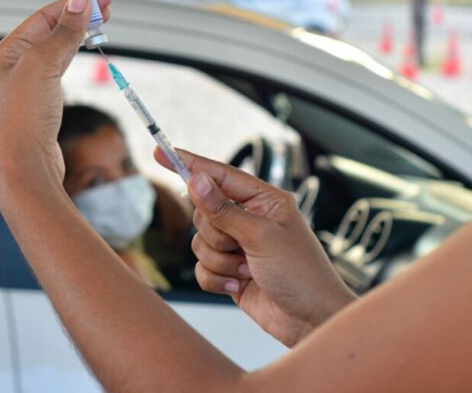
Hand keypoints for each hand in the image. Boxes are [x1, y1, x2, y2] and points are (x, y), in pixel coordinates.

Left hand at [0, 0, 111, 189]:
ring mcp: (27, 86)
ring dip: (78, 35)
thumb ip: (63, 33)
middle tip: (108, 8)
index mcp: (7, 52)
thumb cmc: (22, 120)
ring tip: (101, 25)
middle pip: (50, 30)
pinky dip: (73, 56)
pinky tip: (81, 53)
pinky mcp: (40, 104)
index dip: (76, 4)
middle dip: (80, 16)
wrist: (22, 167)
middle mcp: (14, 67)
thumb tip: (79, 3)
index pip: (45, 16)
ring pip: (56, 50)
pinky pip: (58, 70)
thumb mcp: (42, 66)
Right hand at [155, 149, 355, 346]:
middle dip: (216, 234)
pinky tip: (239, 286)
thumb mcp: (261, 236)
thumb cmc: (301, 273)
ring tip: (248, 271)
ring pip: (199, 242)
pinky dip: (217, 279)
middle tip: (241, 247)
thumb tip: (196, 180)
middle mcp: (249, 219)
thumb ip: (223, 209)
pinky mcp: (229, 271)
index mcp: (264, 200)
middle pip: (203, 212)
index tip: (161, 152)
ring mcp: (238, 246)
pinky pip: (201, 268)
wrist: (310, 320)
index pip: (219, 175)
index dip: (189, 163)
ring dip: (220, 260)